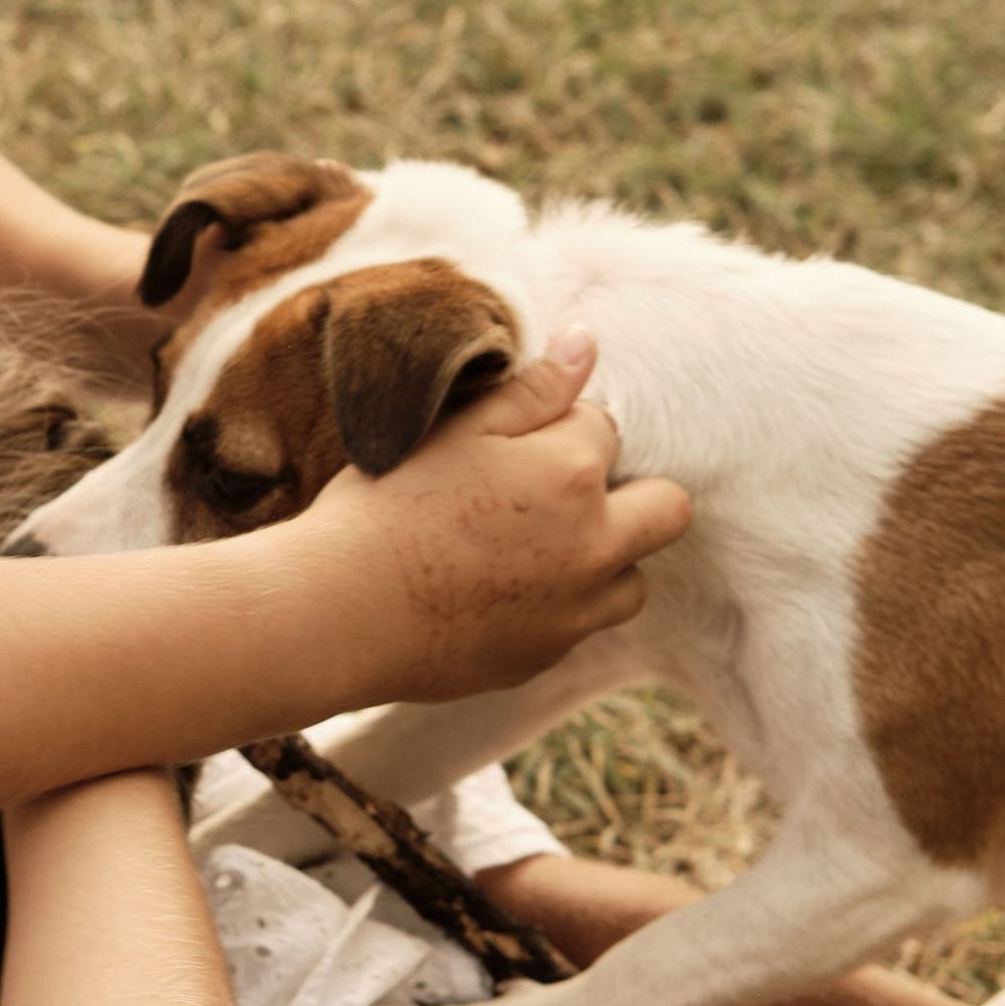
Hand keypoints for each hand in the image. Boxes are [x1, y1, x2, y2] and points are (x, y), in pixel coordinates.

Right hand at [296, 329, 690, 705]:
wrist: (336, 614)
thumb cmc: (387, 509)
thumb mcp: (456, 429)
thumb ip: (533, 389)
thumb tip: (587, 344)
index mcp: (574, 475)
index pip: (607, 429)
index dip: (559, 429)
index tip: (508, 447)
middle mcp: (595, 548)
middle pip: (668, 511)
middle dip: (631, 495)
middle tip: (556, 496)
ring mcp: (574, 614)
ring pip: (631, 582)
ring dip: (602, 560)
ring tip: (526, 551)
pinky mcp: (542, 660)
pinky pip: (575, 627)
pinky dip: (551, 609)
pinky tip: (485, 595)